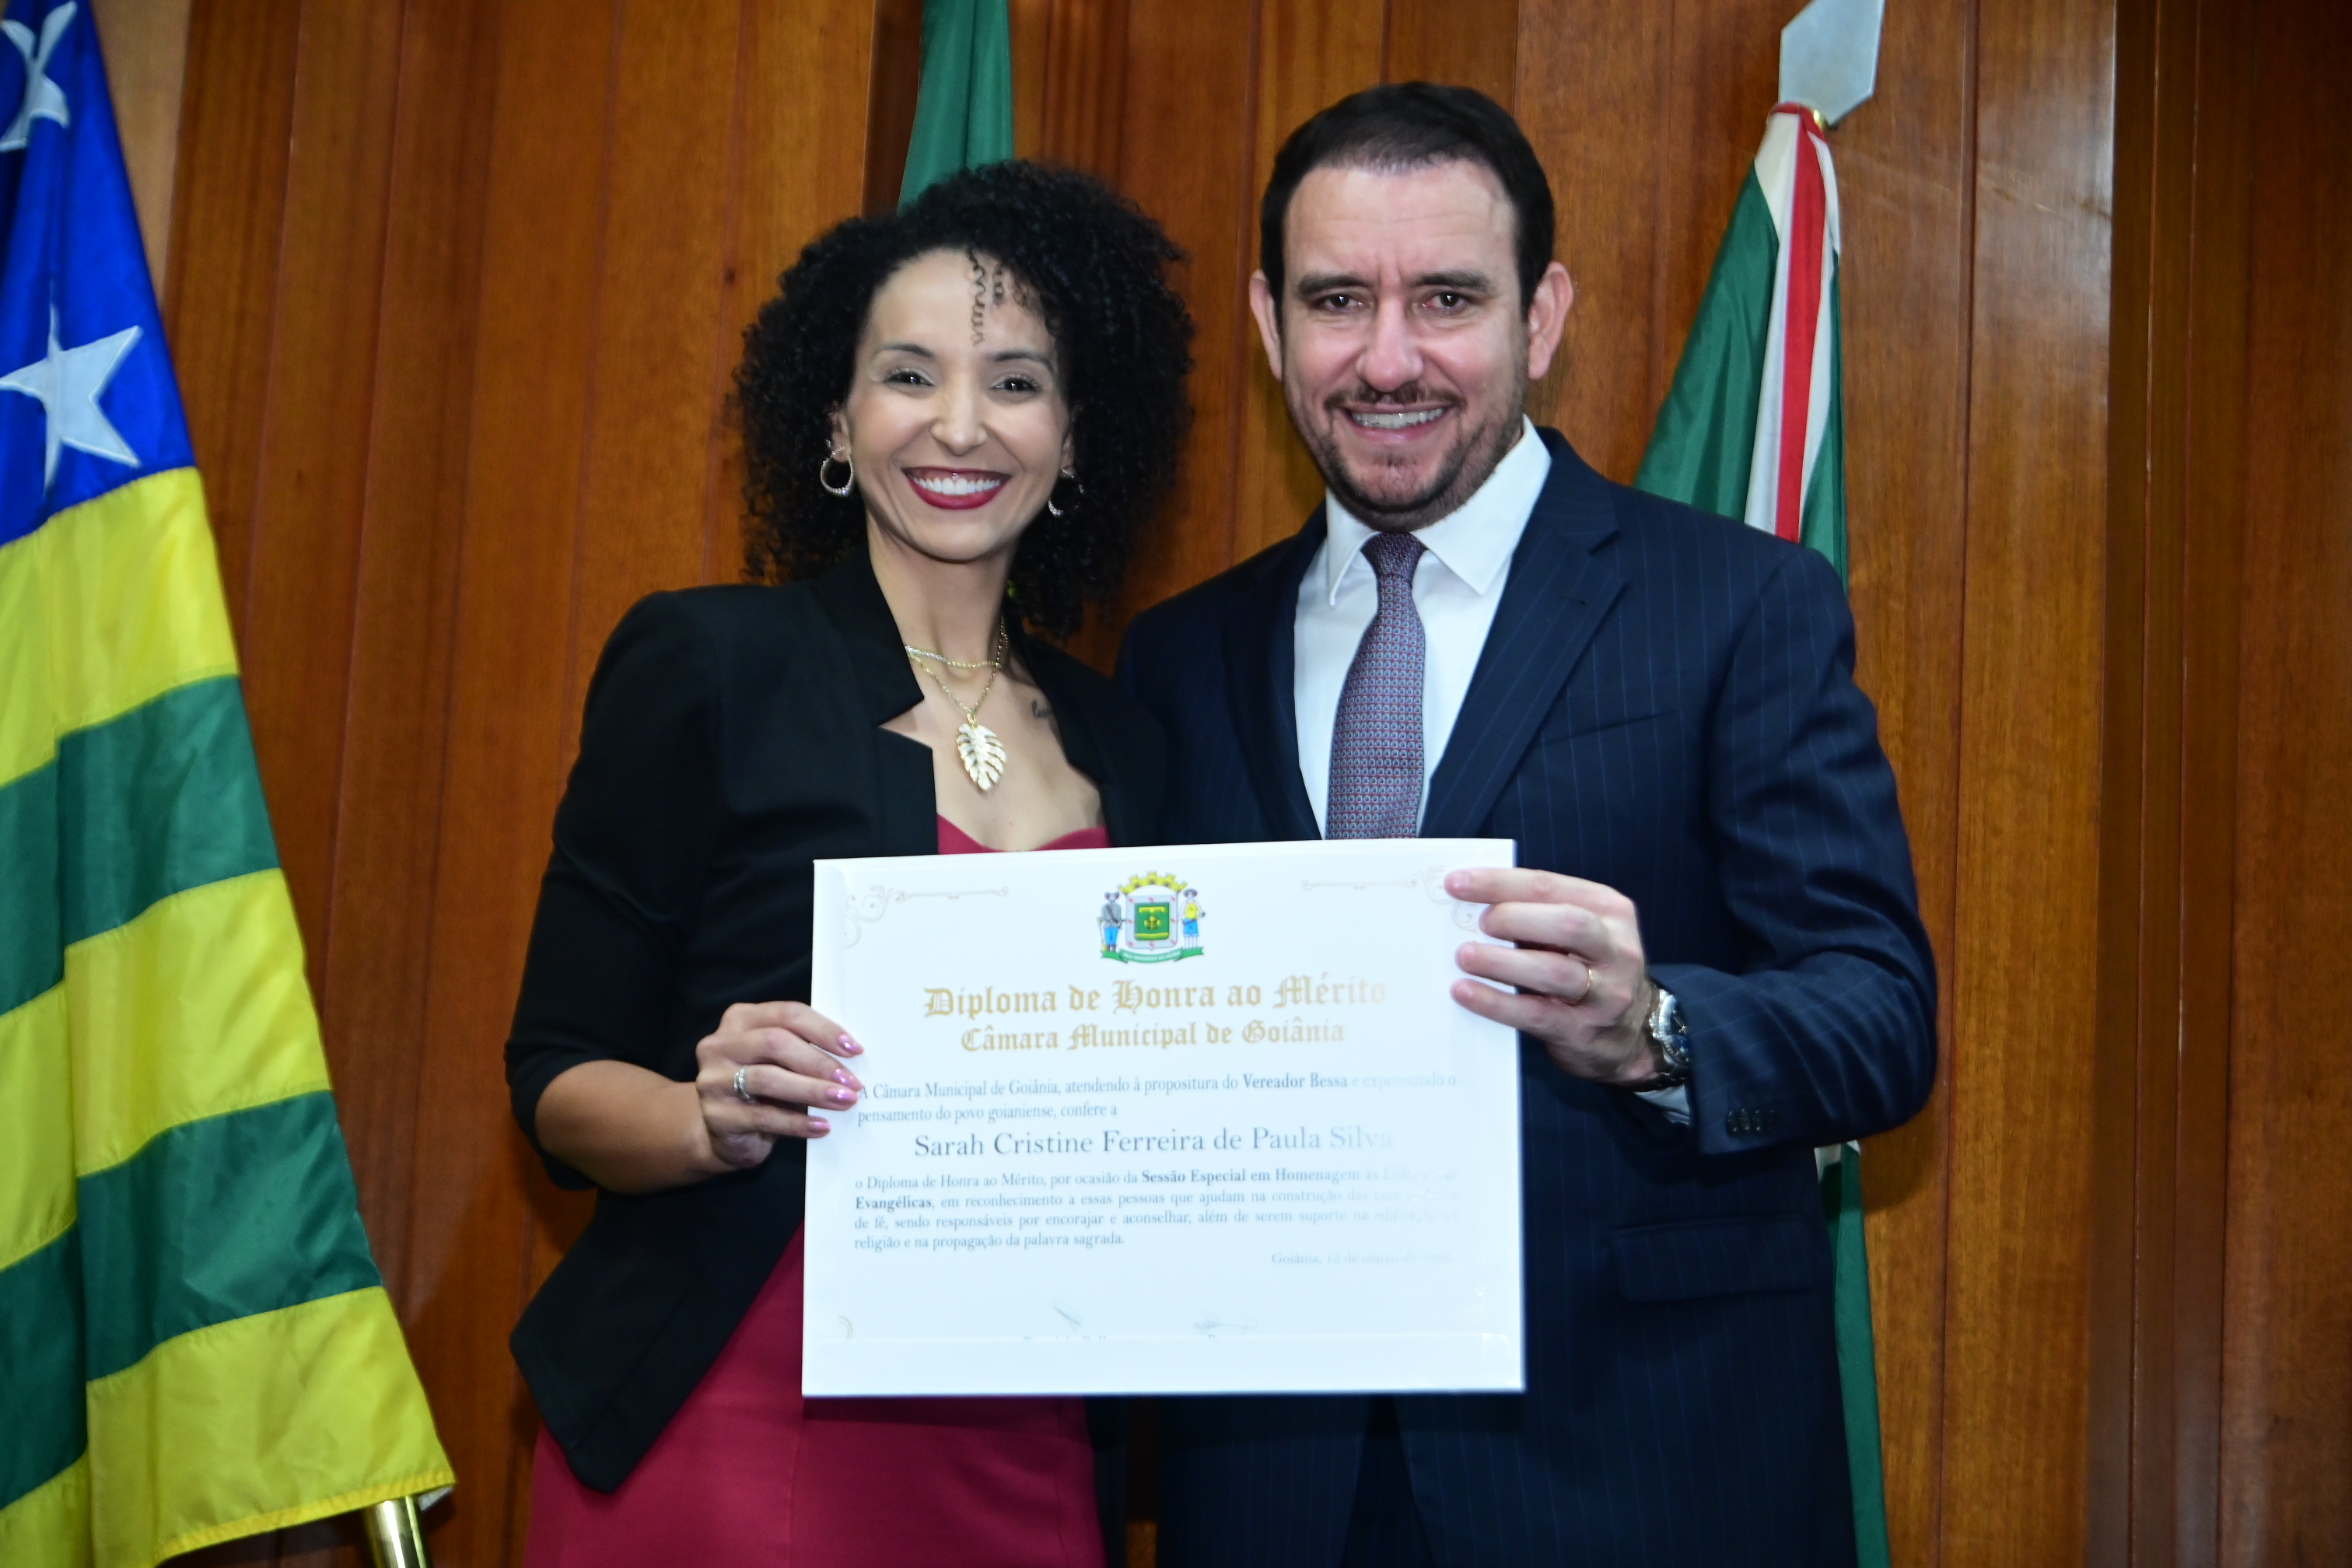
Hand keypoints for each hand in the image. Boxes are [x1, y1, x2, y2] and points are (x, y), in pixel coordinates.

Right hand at [693, 1001, 863, 1170]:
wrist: (727, 1133)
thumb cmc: (763, 1089)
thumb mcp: (780, 1062)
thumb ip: (805, 1050)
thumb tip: (853, 1057)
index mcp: (740, 1019)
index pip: (787, 1014)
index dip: (823, 1030)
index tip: (854, 1049)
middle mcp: (720, 1045)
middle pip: (776, 1042)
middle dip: (820, 1062)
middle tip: (852, 1082)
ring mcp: (713, 1080)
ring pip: (768, 1078)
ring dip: (812, 1090)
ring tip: (843, 1102)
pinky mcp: (716, 1115)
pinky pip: (764, 1117)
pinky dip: (797, 1122)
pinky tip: (822, 1127)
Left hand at [1444, 868, 1659, 1085]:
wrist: (1630, 1034)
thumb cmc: (1589, 969)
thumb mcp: (1579, 934)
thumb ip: (1538, 914)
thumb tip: (1471, 903)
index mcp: (1609, 910)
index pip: (1550, 886)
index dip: (1499, 883)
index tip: (1457, 883)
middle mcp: (1615, 949)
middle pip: (1566, 923)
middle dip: (1513, 917)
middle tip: (1477, 923)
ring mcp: (1605, 993)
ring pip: (1553, 971)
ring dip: (1501, 961)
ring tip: (1464, 956)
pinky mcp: (1583, 1030)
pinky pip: (1536, 1014)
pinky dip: (1496, 1002)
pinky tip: (1466, 992)